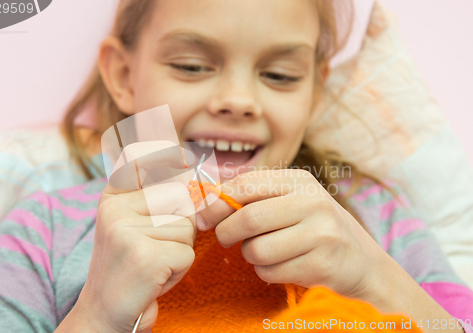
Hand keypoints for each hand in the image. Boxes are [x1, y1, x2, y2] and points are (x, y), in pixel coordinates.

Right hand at [72, 142, 197, 332]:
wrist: (104, 313)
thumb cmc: (130, 267)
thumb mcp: (137, 226)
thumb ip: (160, 199)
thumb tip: (197, 178)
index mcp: (112, 198)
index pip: (138, 157)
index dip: (165, 152)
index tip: (184, 155)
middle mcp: (115, 209)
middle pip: (179, 198)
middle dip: (182, 224)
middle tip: (158, 246)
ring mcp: (127, 231)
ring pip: (187, 227)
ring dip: (180, 250)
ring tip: (154, 264)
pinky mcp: (144, 256)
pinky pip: (187, 253)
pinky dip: (179, 269)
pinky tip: (155, 278)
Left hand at [197, 169, 463, 331]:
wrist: (361, 261)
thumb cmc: (316, 227)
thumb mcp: (292, 200)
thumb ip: (256, 195)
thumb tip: (207, 198)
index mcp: (300, 181)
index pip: (246, 184)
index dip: (217, 202)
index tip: (203, 217)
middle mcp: (313, 202)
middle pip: (248, 218)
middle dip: (226, 232)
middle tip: (226, 238)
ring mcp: (321, 233)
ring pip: (257, 250)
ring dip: (250, 255)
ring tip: (264, 252)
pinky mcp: (323, 264)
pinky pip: (271, 272)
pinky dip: (266, 272)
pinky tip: (283, 265)